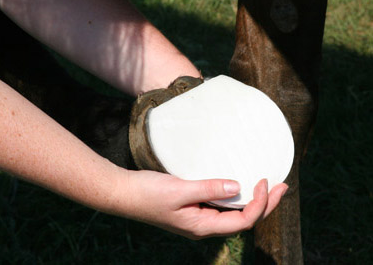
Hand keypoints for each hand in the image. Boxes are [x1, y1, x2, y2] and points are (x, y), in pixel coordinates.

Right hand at [116, 169, 287, 239]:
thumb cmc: (148, 194)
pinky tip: (239, 184)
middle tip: (282, 185)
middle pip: (243, 218)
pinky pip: (221, 204)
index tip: (265, 181)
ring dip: (253, 199)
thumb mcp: (179, 190)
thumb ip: (209, 188)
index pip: (242, 221)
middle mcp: (204, 225)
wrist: (124, 193)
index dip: (260, 204)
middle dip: (266, 204)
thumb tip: (238, 186)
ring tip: (268, 185)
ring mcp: (198, 216)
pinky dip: (235, 194)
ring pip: (234, 212)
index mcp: (202, 226)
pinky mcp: (192, 207)